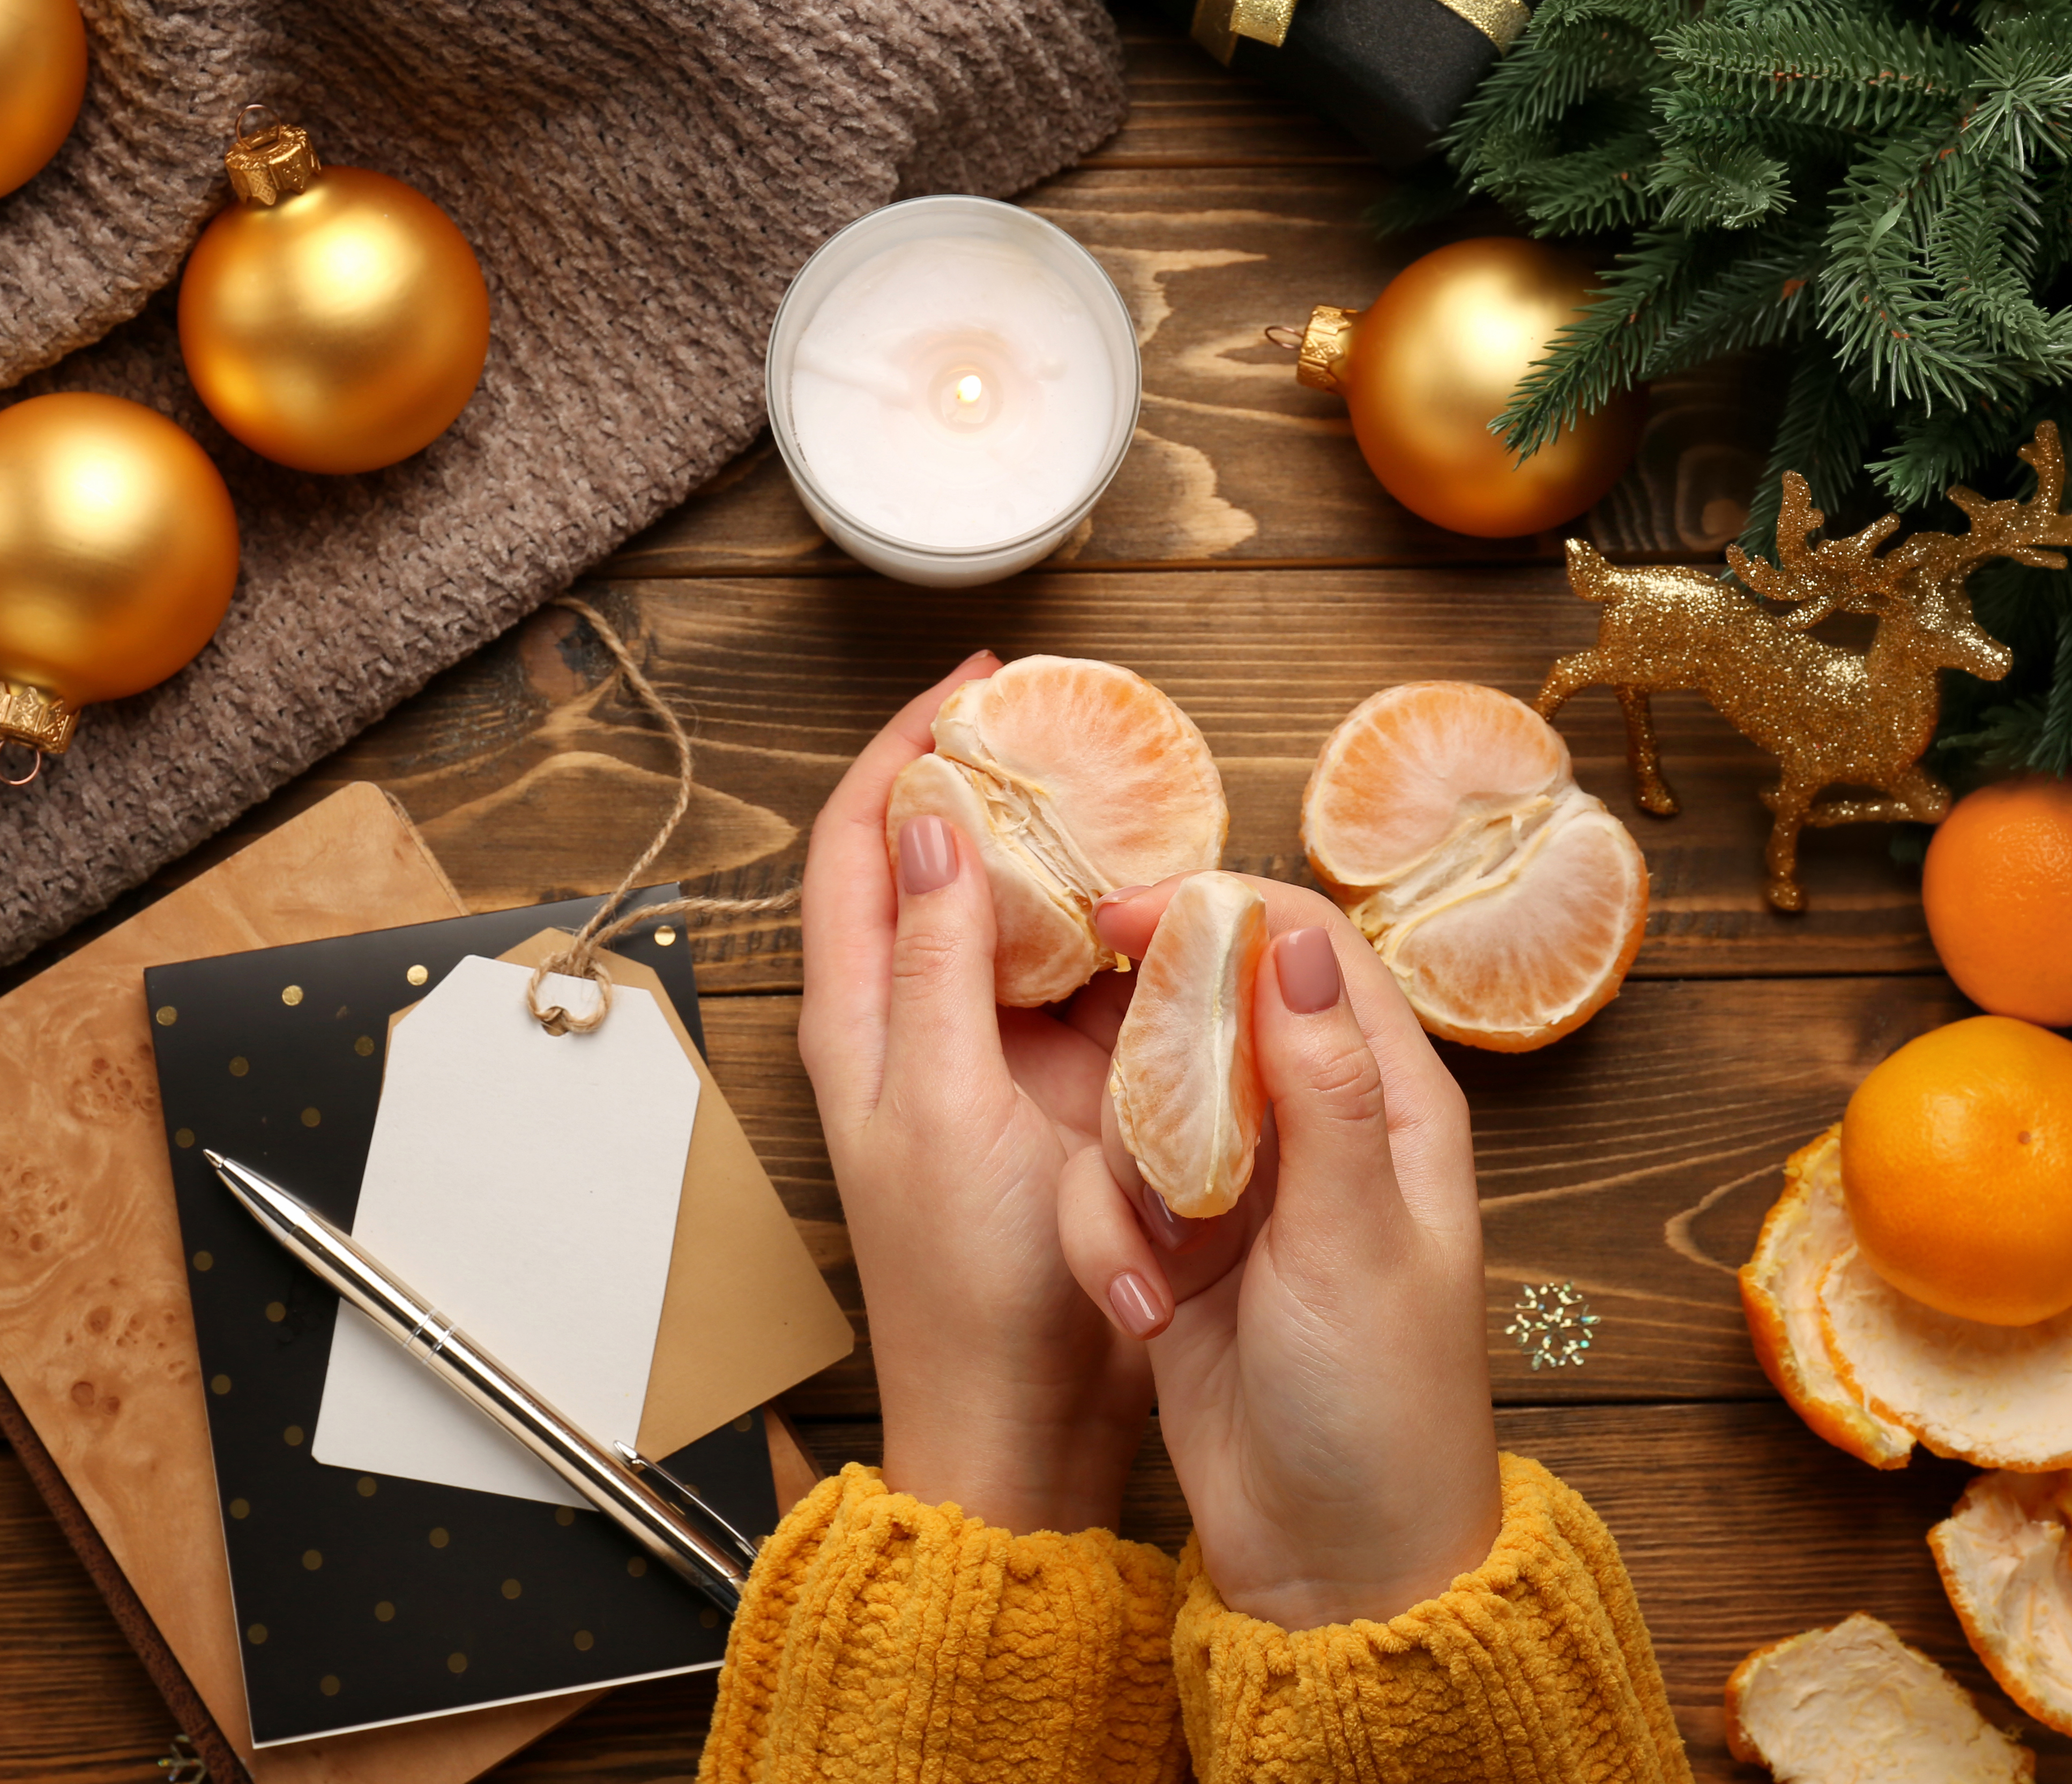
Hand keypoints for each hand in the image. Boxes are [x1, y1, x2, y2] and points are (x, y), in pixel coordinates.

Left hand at [797, 652, 1152, 1533]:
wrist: (1030, 1417)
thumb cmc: (967, 1286)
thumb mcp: (940, 1107)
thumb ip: (934, 967)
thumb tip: (927, 829)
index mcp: (865, 1021)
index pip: (859, 846)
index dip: (904, 752)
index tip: (977, 686)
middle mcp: (928, 1022)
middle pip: (943, 861)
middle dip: (997, 776)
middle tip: (1075, 717)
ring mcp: (1005, 1054)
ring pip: (1030, 913)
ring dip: (1073, 848)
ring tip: (1137, 788)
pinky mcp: (1075, 1090)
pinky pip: (1100, 981)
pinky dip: (1131, 928)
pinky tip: (1180, 897)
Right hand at [1059, 877, 1501, 1628]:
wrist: (1337, 1559)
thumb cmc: (1383, 1407)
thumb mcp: (1356, 1236)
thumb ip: (1323, 1088)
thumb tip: (1297, 940)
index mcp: (1390, 1103)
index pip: (1308, 951)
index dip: (1219, 911)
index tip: (1122, 914)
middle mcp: (1318, 1129)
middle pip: (1209, 1013)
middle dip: (1141, 1037)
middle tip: (1087, 1060)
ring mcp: (1245, 1190)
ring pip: (1144, 1104)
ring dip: (1123, 1170)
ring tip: (1154, 1257)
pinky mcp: (1181, 1250)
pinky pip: (1112, 1193)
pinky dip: (1105, 1239)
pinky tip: (1135, 1308)